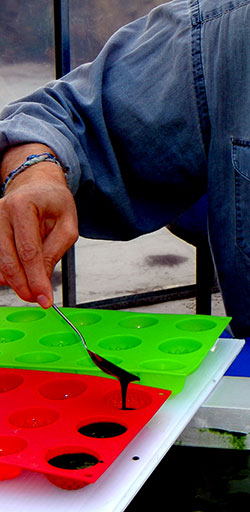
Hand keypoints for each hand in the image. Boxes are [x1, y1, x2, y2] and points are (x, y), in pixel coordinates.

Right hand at [0, 149, 78, 307]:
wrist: (37, 186)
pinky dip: (7, 273)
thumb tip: (42, 282)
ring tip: (33, 287)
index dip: (36, 279)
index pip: (28, 251)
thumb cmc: (54, 202)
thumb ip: (54, 253)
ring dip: (15, 281)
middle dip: (23, 285)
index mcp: (23, 205)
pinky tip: (21, 277)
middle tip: (38, 299)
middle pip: (9, 260)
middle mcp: (1, 212)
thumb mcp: (67, 226)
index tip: (44, 299)